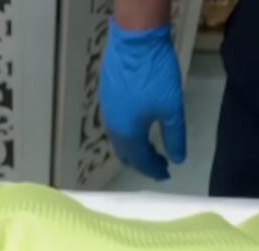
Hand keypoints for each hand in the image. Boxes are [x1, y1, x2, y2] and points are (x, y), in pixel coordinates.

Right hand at [100, 19, 186, 180]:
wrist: (135, 41)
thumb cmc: (156, 76)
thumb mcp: (172, 109)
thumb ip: (175, 137)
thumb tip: (178, 160)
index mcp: (129, 135)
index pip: (141, 161)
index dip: (154, 170)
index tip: (167, 174)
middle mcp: (114, 128)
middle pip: (126, 155)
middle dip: (142, 162)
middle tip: (159, 163)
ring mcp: (108, 112)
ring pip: (119, 141)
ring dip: (135, 148)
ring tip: (151, 147)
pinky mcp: (107, 98)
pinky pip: (116, 126)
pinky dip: (128, 133)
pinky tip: (139, 126)